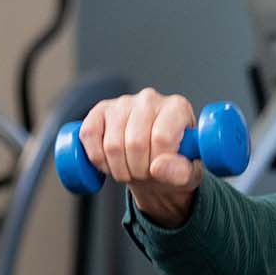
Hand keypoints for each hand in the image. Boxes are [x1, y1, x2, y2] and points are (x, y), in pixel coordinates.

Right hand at [79, 88, 203, 225]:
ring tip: (128, 171)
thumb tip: (158, 167)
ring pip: (111, 144)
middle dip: (137, 170)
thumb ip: (180, 173)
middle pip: (135, 143)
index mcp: (177, 107)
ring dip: (117, 169)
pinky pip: (88, 136)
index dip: (157, 164)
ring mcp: (122, 103)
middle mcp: (149, 99)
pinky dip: (96, 158)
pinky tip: (108, 163)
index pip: (162, 138)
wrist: (152, 164)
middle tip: (142, 175)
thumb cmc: (171, 166)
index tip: (159, 171)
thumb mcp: (186, 175)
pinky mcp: (99, 110)